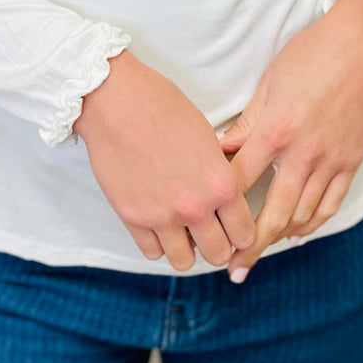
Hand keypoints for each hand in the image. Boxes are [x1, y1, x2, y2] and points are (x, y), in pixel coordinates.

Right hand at [73, 49, 256, 271]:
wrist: (118, 100)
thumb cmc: (163, 107)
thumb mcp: (206, 136)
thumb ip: (218, 173)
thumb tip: (225, 196)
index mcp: (220, 183)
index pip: (244, 233)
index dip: (241, 232)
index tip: (233, 227)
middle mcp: (195, 206)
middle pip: (217, 254)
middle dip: (216, 244)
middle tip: (208, 230)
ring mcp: (162, 216)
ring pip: (184, 261)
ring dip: (186, 248)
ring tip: (181, 229)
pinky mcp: (132, 218)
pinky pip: (152, 252)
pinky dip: (157, 242)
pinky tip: (157, 223)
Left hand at [216, 0, 362, 280]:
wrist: (359, 45)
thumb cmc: (311, 55)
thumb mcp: (269, 83)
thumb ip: (247, 123)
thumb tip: (222, 150)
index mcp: (276, 130)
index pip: (239, 179)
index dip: (219, 203)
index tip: (205, 220)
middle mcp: (303, 153)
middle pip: (271, 213)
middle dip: (249, 245)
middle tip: (233, 267)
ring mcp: (331, 161)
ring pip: (302, 215)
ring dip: (279, 237)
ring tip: (259, 250)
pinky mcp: (351, 161)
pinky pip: (331, 204)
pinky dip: (312, 223)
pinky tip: (297, 231)